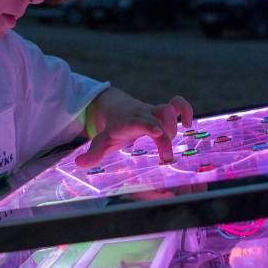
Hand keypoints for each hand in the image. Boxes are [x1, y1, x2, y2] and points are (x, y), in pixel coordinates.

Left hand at [75, 91, 193, 167]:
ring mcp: (154, 112)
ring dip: (174, 125)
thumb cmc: (114, 129)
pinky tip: (189, 124)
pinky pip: (178, 104)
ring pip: (169, 109)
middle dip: (166, 134)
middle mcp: (144, 114)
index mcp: (129, 122)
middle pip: (159, 116)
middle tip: (167, 159)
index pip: (139, 121)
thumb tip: (79, 164)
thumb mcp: (102, 141)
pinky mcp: (164, 111)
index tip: (158, 132)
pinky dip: (186, 111)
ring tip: (172, 142)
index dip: (149, 125)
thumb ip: (94, 153)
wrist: (117, 108)